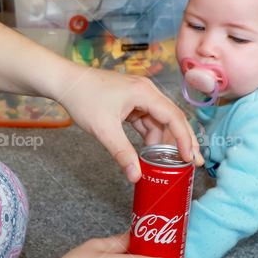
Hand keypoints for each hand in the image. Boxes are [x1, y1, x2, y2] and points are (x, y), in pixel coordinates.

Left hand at [55, 65, 203, 182]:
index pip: (174, 117)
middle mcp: (146, 91)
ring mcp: (138, 96)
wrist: (65, 82)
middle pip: (172, 118)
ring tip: (167, 163)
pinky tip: (150, 151)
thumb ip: (122, 153)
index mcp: (144, 93)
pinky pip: (146, 120)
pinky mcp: (130, 102)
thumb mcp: (104, 130)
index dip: (184, 139)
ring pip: (159, 121)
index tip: (189, 158)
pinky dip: (149, 136)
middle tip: (192, 163)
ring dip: (162, 141)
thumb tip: (135, 176)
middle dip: (182, 141)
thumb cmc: (83, 98)